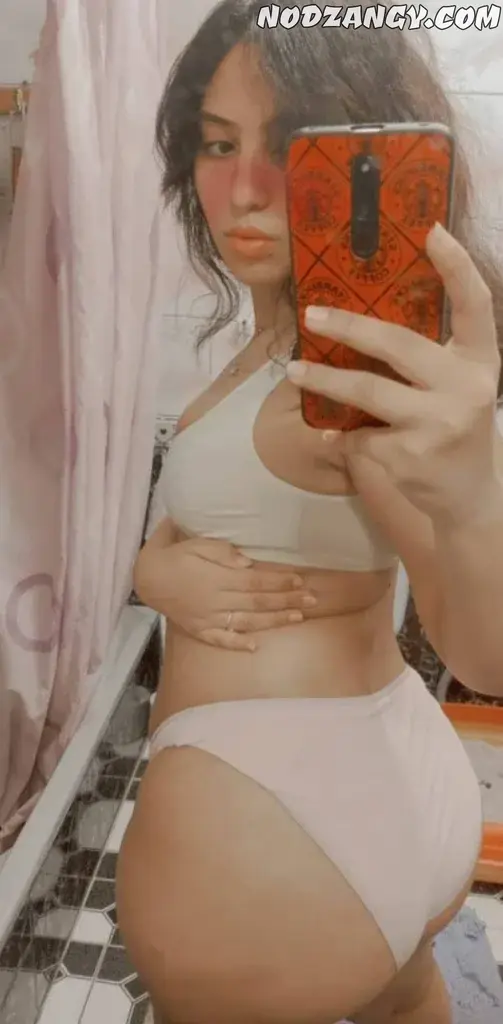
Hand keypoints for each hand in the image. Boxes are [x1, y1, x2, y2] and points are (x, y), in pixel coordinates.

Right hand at [134, 536, 314, 650]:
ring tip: (297, 618)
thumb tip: (247, 562)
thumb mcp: (194, 543)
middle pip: (257, 602)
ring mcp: (208, 618)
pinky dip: (238, 644)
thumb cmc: (172, 554)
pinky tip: (256, 647)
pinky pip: (220, 639)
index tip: (300, 580)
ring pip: (246, 622)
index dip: (279, 581)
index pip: (255, 581)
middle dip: (286, 601)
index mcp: (217, 577)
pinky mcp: (199, 629)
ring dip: (273, 621)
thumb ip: (221, 552)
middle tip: (312, 600)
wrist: (145, 578)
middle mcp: (216, 600)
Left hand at [286, 223, 501, 528]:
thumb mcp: (456, 386)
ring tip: (296, 371)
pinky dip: (342, 434)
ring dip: (324, 380)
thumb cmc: (453, 428)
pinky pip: (359, 434)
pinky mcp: (410, 457)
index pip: (477, 305)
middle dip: (349, 327)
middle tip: (312, 315)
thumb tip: (357, 321)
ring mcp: (438, 424)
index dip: (457, 267)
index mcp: (480, 361)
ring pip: (367, 392)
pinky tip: (339, 438)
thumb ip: (428, 356)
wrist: (468, 497)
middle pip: (399, 345)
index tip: (431, 231)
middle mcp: (466, 388)